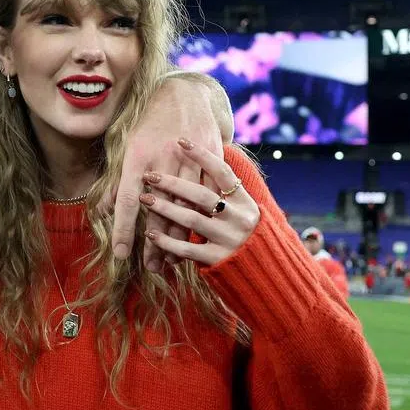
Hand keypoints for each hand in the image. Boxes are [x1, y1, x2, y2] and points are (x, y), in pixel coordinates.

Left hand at [108, 74, 226, 270]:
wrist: (184, 94)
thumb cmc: (148, 123)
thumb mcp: (127, 147)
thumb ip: (117, 182)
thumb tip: (101, 212)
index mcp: (137, 157)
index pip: (128, 200)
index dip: (124, 229)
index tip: (121, 255)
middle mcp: (163, 160)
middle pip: (159, 211)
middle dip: (154, 243)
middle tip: (150, 269)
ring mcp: (189, 161)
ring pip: (185, 207)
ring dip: (178, 237)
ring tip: (170, 262)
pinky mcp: (210, 160)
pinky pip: (206, 196)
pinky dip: (200, 218)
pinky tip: (194, 238)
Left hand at [140, 139, 260, 265]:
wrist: (266, 268)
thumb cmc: (239, 231)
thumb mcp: (239, 208)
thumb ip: (219, 191)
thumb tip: (192, 163)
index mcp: (244, 201)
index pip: (222, 172)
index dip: (202, 155)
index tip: (181, 140)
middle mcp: (240, 218)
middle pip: (202, 195)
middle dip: (173, 184)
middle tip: (149, 175)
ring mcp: (230, 239)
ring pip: (192, 220)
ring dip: (165, 209)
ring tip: (144, 200)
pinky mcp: (219, 259)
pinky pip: (188, 249)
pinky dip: (167, 241)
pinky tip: (150, 234)